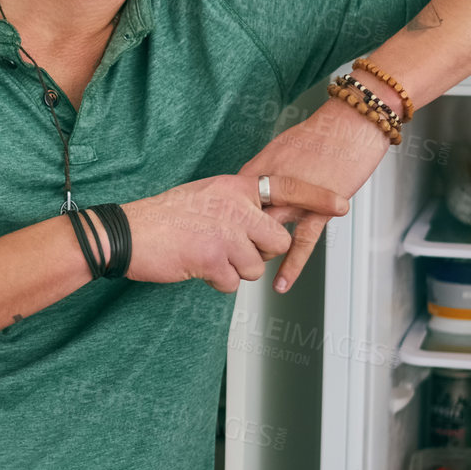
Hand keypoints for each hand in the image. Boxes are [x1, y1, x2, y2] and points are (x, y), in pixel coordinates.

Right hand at [122, 174, 348, 293]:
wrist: (129, 234)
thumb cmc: (165, 218)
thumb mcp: (207, 196)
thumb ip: (238, 204)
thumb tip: (269, 220)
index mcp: (234, 187)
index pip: (286, 186)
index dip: (317, 197)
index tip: (342, 205)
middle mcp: (235, 206)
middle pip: (278, 241)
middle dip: (260, 253)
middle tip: (231, 249)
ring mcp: (225, 232)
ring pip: (255, 267)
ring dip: (234, 270)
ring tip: (206, 255)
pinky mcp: (212, 258)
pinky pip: (232, 283)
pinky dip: (215, 281)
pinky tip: (195, 265)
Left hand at [239, 98, 391, 291]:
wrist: (354, 123)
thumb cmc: (324, 131)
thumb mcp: (285, 145)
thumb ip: (267, 169)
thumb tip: (255, 184)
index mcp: (262, 167)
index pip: (233, 200)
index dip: (225, 219)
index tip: (217, 232)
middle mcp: (273, 183)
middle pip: (244, 220)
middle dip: (234, 239)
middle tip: (226, 255)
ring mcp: (294, 197)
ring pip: (267, 232)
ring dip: (258, 251)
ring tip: (248, 268)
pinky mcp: (318, 208)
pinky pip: (301, 242)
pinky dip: (290, 266)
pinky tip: (280, 285)